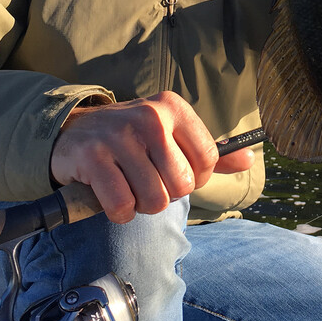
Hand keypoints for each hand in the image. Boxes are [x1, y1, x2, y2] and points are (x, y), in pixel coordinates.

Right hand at [50, 91, 254, 222]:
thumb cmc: (133, 141)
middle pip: (182, 185)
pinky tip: (111, 195)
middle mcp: (149, 116)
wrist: (73, 133)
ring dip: (141, 205)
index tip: (174, 173)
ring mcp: (119, 135)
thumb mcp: (171, 136)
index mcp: (173, 108)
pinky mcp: (93, 157)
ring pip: (154, 200)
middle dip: (166, 194)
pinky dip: (119, 212)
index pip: (207, 160)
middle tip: (146, 180)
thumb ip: (210, 152)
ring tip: (128, 186)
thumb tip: (249, 159)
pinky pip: (122, 206)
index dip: (195, 178)